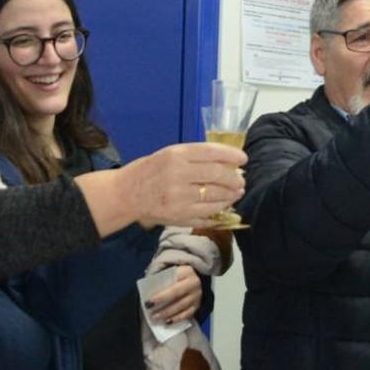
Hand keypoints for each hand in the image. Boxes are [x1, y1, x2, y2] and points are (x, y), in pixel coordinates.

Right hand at [125, 142, 247, 228]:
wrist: (126, 194)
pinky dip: (220, 209)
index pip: (212, 153)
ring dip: (231, 194)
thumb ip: (195, 157)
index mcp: (176, 155)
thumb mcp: (169, 154)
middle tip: (241, 180)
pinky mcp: (179, 216)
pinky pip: (208, 213)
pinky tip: (224, 204)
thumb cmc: (150, 171)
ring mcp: (179, 198)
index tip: (243, 159)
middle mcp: (178, 175)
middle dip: (235, 178)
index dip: (232, 156)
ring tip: (236, 192)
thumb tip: (228, 162)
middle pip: (218, 175)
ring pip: (216, 196)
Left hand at [144, 265, 203, 323]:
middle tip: (149, 309)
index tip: (147, 301)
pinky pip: (187, 314)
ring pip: (182, 306)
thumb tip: (147, 294)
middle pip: (177, 294)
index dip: (160, 293)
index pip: (172, 282)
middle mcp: (194, 283)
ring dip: (167, 313)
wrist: (190, 280)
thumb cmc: (173, 277)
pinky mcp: (197, 306)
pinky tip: (167, 322)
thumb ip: (160, 280)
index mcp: (186, 271)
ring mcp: (197, 296)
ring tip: (155, 317)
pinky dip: (176, 319)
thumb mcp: (168, 273)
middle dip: (162, 302)